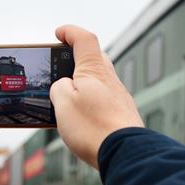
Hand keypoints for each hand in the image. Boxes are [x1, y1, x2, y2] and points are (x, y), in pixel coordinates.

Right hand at [50, 25, 142, 167]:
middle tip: (62, 63)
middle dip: (78, 56)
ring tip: (68, 94)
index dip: (71, 32)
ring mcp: (119, 97)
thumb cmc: (93, 127)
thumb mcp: (63, 103)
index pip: (84, 40)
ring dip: (85, 81)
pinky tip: (83, 113)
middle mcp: (110, 80)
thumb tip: (65, 87)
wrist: (125, 153)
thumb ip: (59, 88)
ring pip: (100, 80)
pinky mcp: (122, 115)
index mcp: (94, 70)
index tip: (59, 33)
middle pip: (95, 58)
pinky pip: (105, 99)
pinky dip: (92, 99)